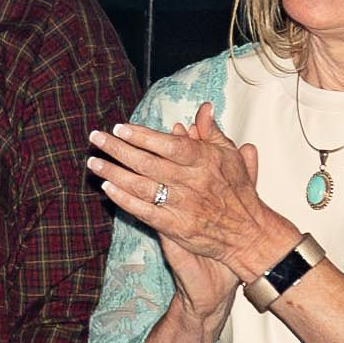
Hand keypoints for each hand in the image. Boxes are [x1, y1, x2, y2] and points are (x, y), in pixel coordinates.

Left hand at [88, 100, 274, 288]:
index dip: (142, 135)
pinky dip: (124, 200)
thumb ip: (212, 132)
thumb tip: (203, 108)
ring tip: (94, 162)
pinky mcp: (176, 227)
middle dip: (118, 149)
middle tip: (96, 138)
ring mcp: (183, 206)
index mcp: (204, 161)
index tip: (120, 127)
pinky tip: (107, 189)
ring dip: (114, 173)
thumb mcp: (230, 157)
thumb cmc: (238, 192)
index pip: (168, 144)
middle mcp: (192, 182)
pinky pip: (144, 211)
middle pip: (147, 163)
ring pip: (141, 186)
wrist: (249, 234)